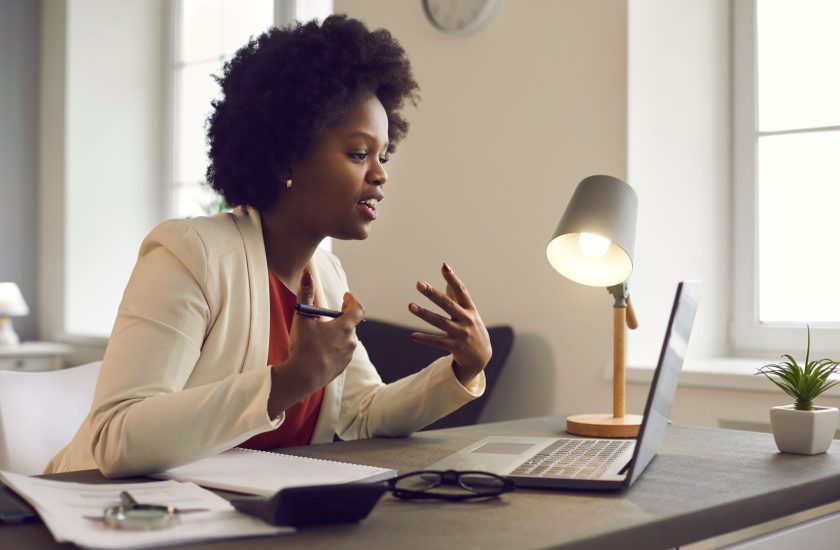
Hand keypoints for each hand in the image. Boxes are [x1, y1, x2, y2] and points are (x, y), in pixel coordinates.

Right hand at [284, 270, 364, 393]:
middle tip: (329, 314)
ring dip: (337, 333)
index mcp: (345, 327)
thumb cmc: (304, 347)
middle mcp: (351, 341)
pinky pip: (340, 352)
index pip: (357, 309)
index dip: (352, 300)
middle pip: (350, 324)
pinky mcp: (341, 367)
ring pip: (345, 339)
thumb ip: (305, 294)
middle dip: (340, 317)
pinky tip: (320, 350)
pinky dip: (333, 347)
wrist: (302, 378)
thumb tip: (307, 274)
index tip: (346, 296)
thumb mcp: (302, 318)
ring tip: (322, 333)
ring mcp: (347, 356)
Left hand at [408, 263, 491, 385]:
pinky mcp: (455, 347)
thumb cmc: (472, 328)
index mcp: (470, 308)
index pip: (461, 290)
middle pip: (448, 304)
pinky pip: (438, 342)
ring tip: (411, 306)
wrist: (481, 356)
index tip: (444, 266)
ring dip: (424, 314)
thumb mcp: (469, 313)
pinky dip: (425, 339)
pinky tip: (413, 336)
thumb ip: (457, 297)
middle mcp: (467, 319)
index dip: (453, 278)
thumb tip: (447, 280)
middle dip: (433, 293)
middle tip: (419, 284)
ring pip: (440, 322)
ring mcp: (461, 334)